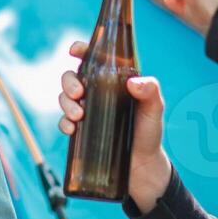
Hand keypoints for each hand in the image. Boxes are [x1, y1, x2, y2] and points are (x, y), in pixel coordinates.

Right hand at [57, 41, 171, 212]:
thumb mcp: (154, 109)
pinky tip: (71, 129)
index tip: (74, 51)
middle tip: (78, 94)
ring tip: (77, 116)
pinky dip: (63, 123)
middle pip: (73, 78)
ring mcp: (87, 112)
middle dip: (68, 82)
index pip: (94, 60)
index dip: (82, 51)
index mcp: (113, 82)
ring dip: (64, 103)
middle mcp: (97, 94)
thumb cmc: (149, 133)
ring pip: (64, 98)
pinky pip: (64, 122)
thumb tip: (133, 83)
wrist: (141, 167)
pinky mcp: (81, 131)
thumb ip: (151, 91)